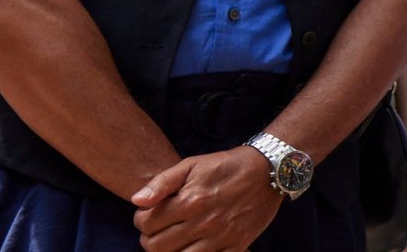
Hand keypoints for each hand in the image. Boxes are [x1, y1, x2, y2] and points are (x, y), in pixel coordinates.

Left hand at [133, 146, 284, 251]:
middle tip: (160, 229)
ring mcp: (220, 237)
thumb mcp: (192, 164)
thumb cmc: (226, 166)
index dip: (141, 219)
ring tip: (175, 239)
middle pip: (156, 247)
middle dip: (150, 238)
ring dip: (170, 251)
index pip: (145, 224)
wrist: (269, 171)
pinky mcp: (235, 246)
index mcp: (190, 201)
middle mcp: (203, 222)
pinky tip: (195, 245)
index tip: (149, 214)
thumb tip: (136, 201)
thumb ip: (162, 182)